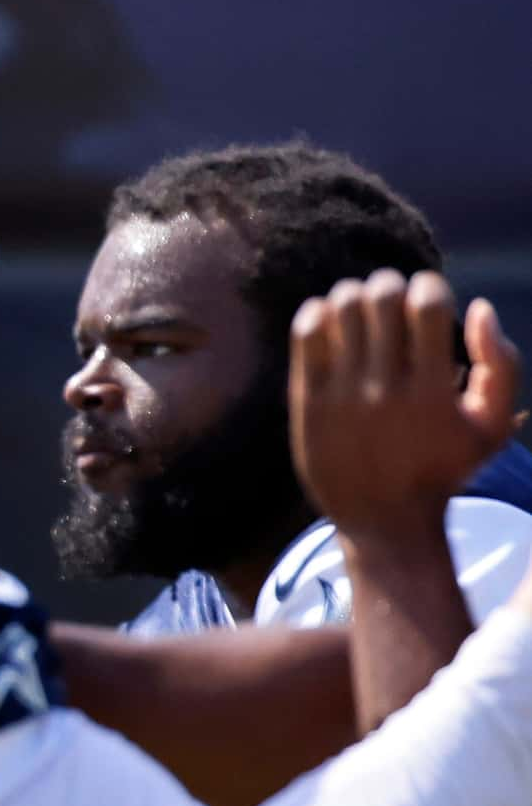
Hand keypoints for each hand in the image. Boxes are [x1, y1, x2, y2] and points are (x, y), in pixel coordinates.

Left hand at [291, 270, 518, 544]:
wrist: (383, 520)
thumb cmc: (443, 467)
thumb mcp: (491, 427)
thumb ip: (501, 365)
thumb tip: (480, 307)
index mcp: (434, 391)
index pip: (427, 305)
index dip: (429, 285)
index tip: (427, 295)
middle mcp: (386, 389)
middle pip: (380, 299)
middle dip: (389, 285)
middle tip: (392, 298)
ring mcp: (342, 395)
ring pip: (340, 309)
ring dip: (353, 295)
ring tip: (361, 308)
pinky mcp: (307, 401)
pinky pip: (306, 334)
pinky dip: (317, 313)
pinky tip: (330, 321)